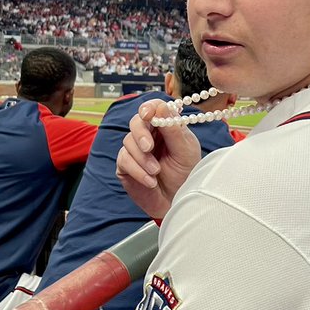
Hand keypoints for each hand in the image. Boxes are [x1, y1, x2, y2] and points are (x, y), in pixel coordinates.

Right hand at [115, 99, 201, 218]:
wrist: (177, 202)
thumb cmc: (185, 175)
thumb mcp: (185, 151)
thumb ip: (173, 129)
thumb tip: (161, 107)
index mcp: (166, 127)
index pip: (153, 108)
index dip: (148, 108)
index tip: (148, 115)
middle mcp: (150, 135)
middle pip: (136, 122)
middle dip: (141, 134)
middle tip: (149, 148)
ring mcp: (136, 150)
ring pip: (128, 142)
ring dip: (143, 158)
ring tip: (157, 172)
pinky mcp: (126, 166)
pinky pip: (124, 160)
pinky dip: (137, 171)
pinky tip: (150, 181)